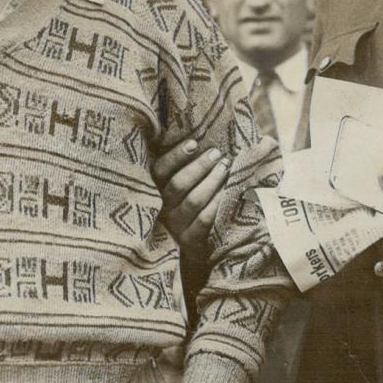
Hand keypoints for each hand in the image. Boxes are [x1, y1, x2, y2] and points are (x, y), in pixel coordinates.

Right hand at [152, 137, 230, 258]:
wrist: (190, 247)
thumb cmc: (186, 203)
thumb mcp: (179, 183)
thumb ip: (184, 163)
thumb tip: (206, 135)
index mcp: (154, 189)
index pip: (159, 171)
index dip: (175, 156)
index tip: (194, 143)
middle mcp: (161, 208)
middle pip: (178, 184)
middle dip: (200, 166)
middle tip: (217, 153)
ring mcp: (174, 226)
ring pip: (193, 200)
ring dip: (212, 181)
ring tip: (225, 167)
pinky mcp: (189, 240)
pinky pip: (205, 219)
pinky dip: (217, 203)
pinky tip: (229, 191)